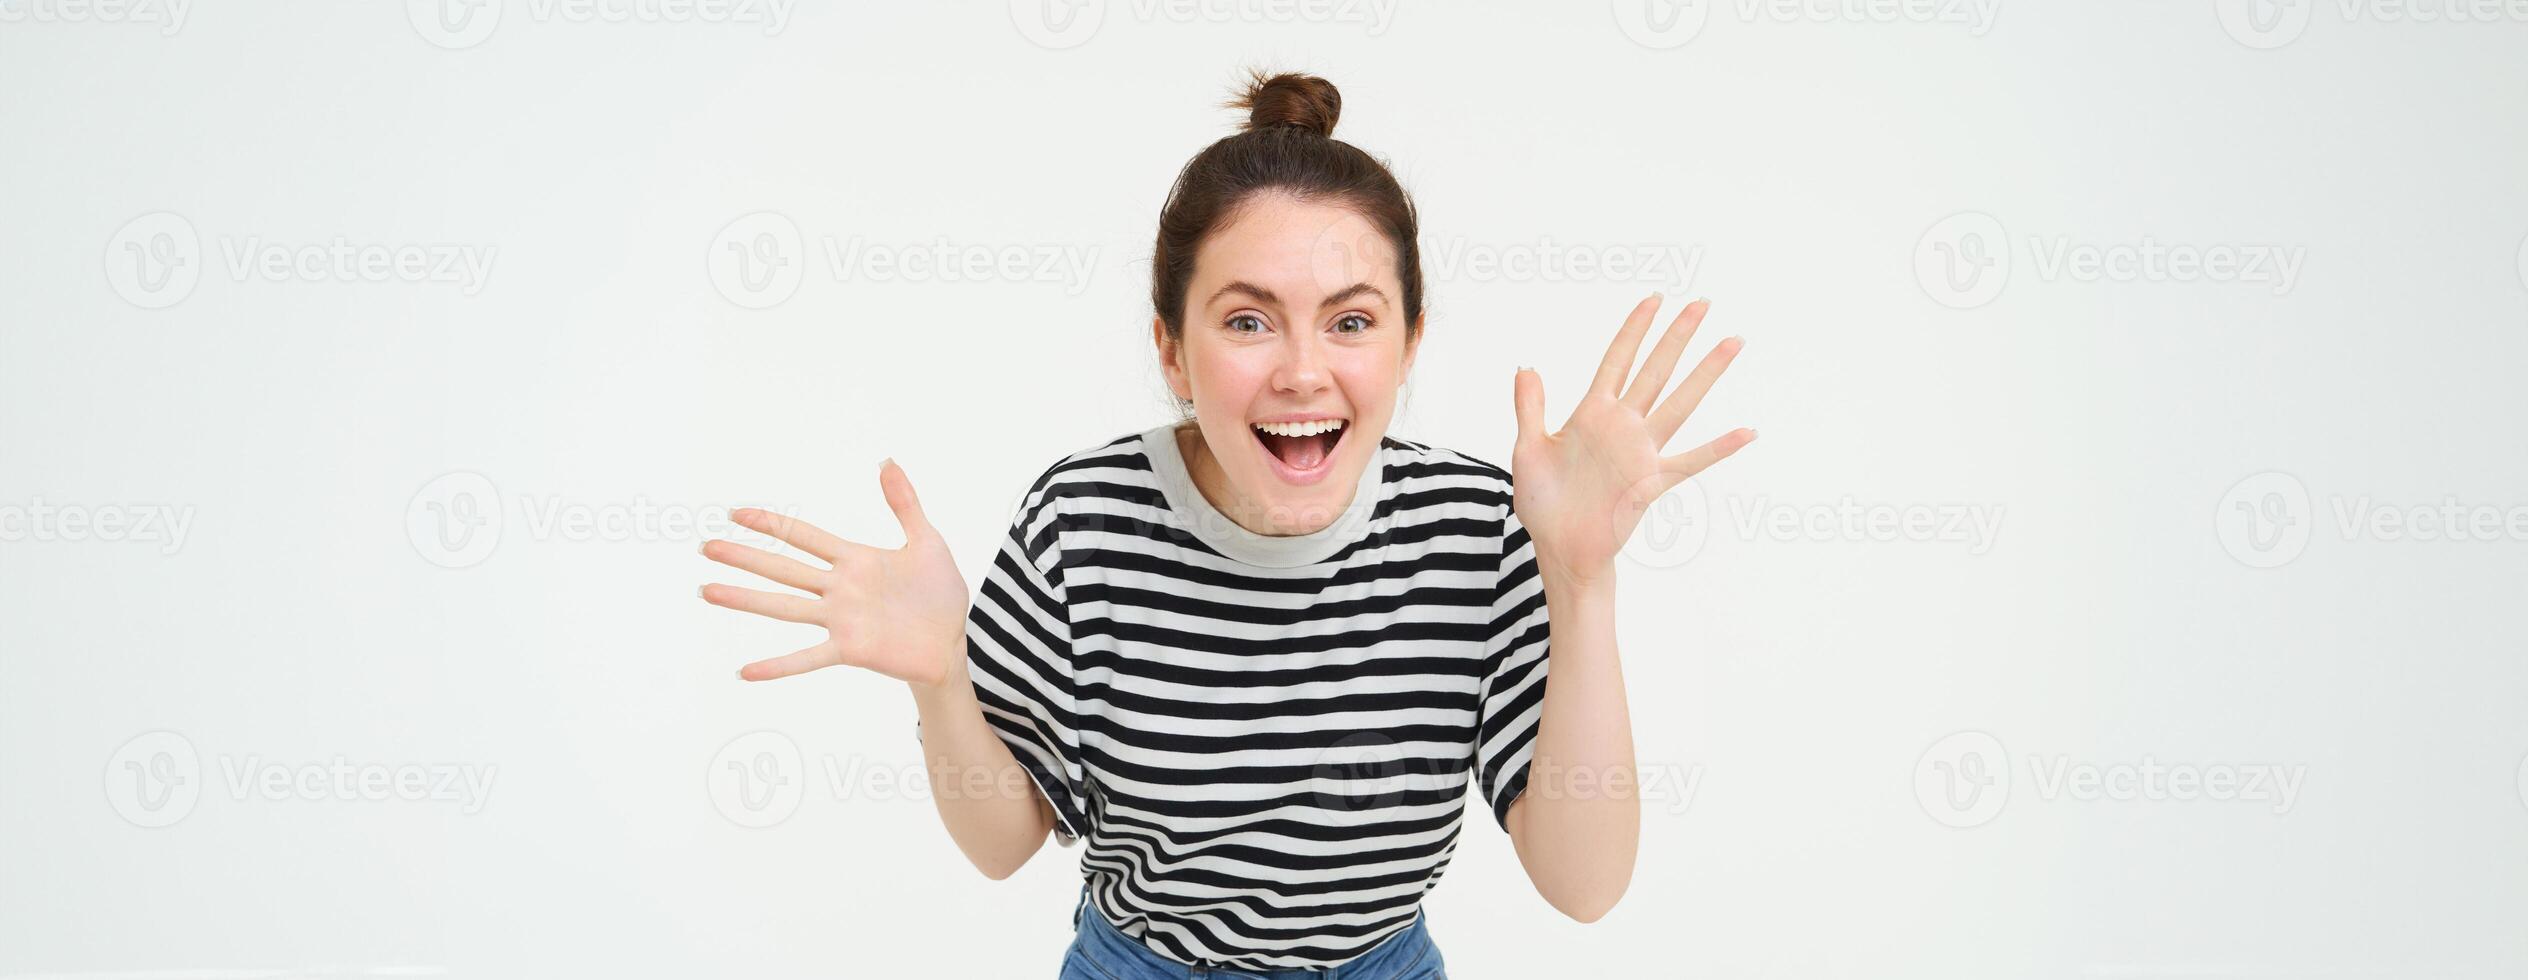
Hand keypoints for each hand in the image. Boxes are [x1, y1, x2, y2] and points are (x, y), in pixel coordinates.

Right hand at [700, 458, 968, 686]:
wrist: (952, 641)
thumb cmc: (939, 593)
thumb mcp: (927, 541)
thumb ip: (905, 503)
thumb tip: (887, 461)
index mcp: (854, 560)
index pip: (804, 536)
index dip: (772, 524)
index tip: (736, 513)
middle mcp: (838, 589)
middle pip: (783, 568)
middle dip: (745, 557)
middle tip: (706, 546)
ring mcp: (840, 620)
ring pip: (784, 607)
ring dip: (745, 599)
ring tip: (708, 591)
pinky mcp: (850, 649)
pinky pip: (807, 657)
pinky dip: (777, 666)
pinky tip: (744, 671)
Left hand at [1511, 294, 1754, 587]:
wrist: (1558, 549)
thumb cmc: (1543, 503)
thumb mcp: (1527, 449)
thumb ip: (1529, 407)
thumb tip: (1527, 365)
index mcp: (1591, 414)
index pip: (1617, 360)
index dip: (1634, 329)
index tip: (1655, 298)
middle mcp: (1622, 426)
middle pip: (1655, 370)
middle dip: (1677, 336)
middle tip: (1703, 302)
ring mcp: (1641, 452)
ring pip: (1679, 403)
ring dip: (1705, 373)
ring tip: (1731, 342)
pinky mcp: (1650, 482)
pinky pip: (1691, 461)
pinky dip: (1719, 447)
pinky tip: (1747, 432)